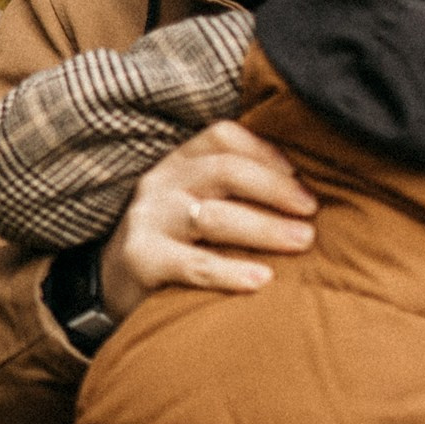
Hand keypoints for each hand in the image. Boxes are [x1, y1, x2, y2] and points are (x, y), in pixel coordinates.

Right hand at [100, 122, 318, 319]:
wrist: (112, 286)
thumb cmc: (177, 243)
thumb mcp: (197, 203)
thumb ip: (237, 192)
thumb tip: (310, 192)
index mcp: (179, 162)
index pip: (223, 137)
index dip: (266, 151)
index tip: (302, 175)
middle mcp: (162, 182)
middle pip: (225, 171)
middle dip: (275, 189)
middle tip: (312, 212)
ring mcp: (149, 219)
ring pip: (214, 216)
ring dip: (265, 227)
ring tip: (302, 242)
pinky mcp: (141, 258)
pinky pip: (193, 264)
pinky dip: (230, 272)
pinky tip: (262, 280)